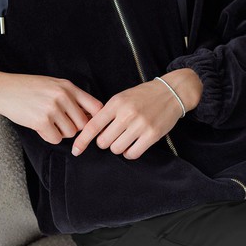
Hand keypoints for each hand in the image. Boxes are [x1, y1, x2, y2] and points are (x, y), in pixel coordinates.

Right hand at [0, 70, 103, 144]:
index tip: (87, 123)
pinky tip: (40, 127)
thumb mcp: (53, 84)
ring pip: (70, 133)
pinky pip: (55, 139)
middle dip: (73, 127)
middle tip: (60, 123)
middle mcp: (62, 96)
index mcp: (67, 86)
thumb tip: (89, 115)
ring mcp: (52, 109)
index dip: (95, 118)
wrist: (3, 89)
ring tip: (48, 123)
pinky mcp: (41, 121)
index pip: (96, 106)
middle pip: (83, 124)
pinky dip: (49, 136)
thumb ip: (71, 97)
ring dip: (60, 132)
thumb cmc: (27, 88)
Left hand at [71, 69, 202, 159]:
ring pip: (117, 149)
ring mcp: (140, 125)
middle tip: (112, 135)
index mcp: (116, 103)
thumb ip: (107, 112)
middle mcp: (127, 114)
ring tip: (124, 138)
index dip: (82, 140)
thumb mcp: (121, 97)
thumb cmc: (143, 95)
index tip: (76, 150)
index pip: (93, 125)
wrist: (170, 92)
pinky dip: (129, 152)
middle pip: (104, 141)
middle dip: (104, 142)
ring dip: (117, 147)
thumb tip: (90, 130)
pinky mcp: (152, 135)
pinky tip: (132, 144)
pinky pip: (133, 153)